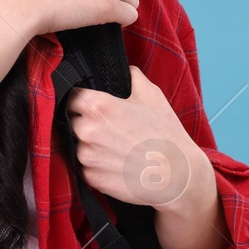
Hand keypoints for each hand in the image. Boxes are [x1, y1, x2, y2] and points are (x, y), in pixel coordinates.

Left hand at [64, 65, 210, 211]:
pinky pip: (84, 167)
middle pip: (71, 122)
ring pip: (77, 145)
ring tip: (114, 147)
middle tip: (108, 128)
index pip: (70, 97)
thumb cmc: (166, 134)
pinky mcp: (90, 178)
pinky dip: (96, 165)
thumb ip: (133, 78)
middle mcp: (86, 131)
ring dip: (89, 145)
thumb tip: (127, 70)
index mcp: (97, 106)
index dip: (79, 100)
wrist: (177, 176)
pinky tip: (115, 163)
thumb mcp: (153, 96)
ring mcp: (86, 157)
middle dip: (84, 123)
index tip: (90, 105)